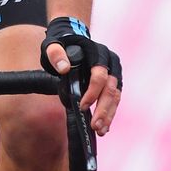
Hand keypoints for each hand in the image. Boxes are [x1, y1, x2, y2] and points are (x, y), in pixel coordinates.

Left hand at [41, 16, 122, 135]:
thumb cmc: (63, 43)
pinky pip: (115, 99)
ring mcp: (114, 73)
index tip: (82, 106)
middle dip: (103, 109)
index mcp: (98, 53)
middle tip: (95, 126)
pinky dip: (110, 113)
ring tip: (101, 130)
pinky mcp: (114, 82)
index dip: (92, 92)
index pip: (100, 75)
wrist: (74, 40)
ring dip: (109, 114)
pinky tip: (105, 126)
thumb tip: (64, 68)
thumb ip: (56, 54)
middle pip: (111, 88)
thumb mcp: (54, 45)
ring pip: (116, 96)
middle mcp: (110, 62)